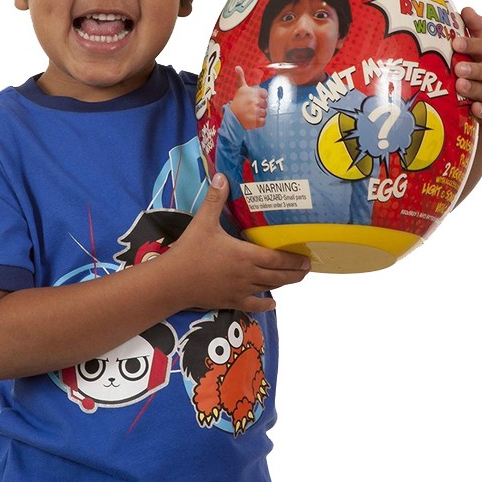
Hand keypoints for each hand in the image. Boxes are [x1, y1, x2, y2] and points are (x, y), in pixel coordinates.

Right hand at [166, 173, 309, 313]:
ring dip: (283, 284)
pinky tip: (272, 303)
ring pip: (269, 289)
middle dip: (295, 273)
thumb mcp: (203, 222)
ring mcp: (240, 290)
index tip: (307, 259)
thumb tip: (222, 176)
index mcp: (244, 255)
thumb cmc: (190, 251)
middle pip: (279, 276)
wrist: (173, 281)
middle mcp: (247, 275)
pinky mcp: (230, 302)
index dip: (293, 260)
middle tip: (307, 268)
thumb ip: (214, 199)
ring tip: (293, 278)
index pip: (276, 259)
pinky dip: (265, 305)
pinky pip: (253, 305)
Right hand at [228, 66, 267, 128]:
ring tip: (250, 113)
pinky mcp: (256, 121)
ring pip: (264, 113)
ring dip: (259, 114)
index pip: (265, 94)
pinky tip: (252, 119)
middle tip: (250, 107)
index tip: (253, 100)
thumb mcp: (240, 89)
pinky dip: (259, 122)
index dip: (260, 97)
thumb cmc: (237, 102)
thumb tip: (237, 67)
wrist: (232, 117)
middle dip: (259, 106)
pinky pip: (263, 121)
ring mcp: (256, 112)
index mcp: (253, 93)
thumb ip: (240, 77)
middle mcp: (255, 101)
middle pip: (265, 104)